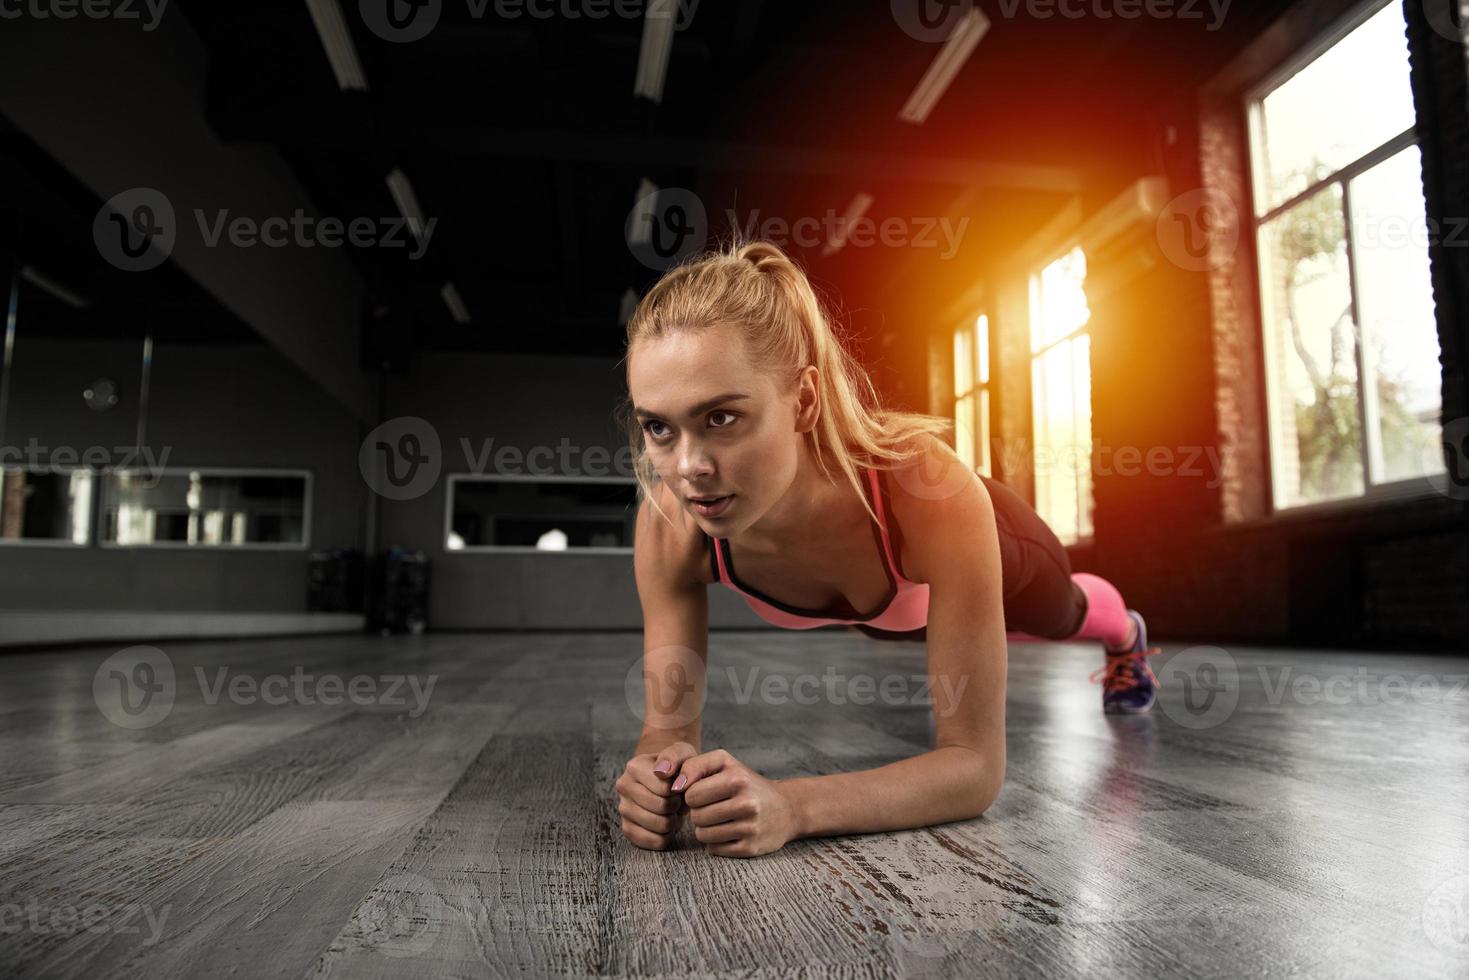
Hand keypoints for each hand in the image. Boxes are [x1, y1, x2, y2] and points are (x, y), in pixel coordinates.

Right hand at [615, 741, 697, 849]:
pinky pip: (654, 841)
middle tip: (677, 799)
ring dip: (673, 821)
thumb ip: (675, 756)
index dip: (679, 790)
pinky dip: (667, 836)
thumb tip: (662, 772)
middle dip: (676, 805)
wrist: (666, 780)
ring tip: (672, 810)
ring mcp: (623, 809)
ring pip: (659, 826)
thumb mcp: (682, 753)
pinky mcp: (627, 829)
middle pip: (662, 807)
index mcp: (634, 766)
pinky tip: (666, 824)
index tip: (678, 785)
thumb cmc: (677, 767)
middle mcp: (624, 787)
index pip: (665, 788)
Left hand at [673, 749, 799, 857]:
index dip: (693, 794)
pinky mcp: (751, 848)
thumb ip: (694, 765)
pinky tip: (729, 832)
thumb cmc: (747, 783)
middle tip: (714, 806)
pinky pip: (714, 849)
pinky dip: (716, 842)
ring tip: (721, 819)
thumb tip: (674, 787)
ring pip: (702, 835)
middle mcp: (746, 804)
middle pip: (696, 816)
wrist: (787, 809)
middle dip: (699, 811)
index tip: (705, 792)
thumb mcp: (725, 763)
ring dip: (706, 828)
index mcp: (738, 779)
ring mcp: (750, 828)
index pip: (691, 794)